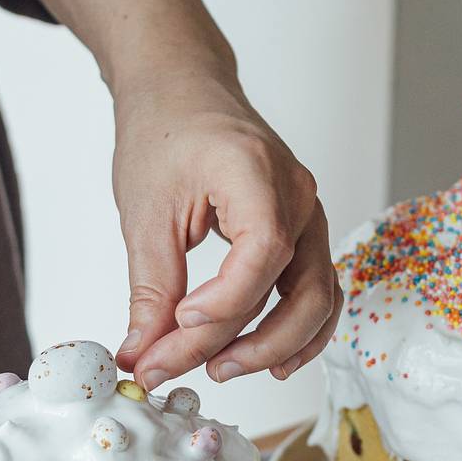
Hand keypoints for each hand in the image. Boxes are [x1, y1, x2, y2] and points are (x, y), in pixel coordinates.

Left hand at [112, 66, 341, 388]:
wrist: (181, 90)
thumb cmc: (163, 133)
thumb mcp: (144, 212)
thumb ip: (149, 290)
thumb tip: (142, 356)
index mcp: (256, 171)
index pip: (263, 253)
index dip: (225, 303)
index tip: (177, 327)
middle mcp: (297, 194)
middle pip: (304, 289)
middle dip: (251, 342)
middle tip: (191, 369)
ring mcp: (308, 214)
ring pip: (320, 298)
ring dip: (277, 345)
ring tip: (221, 370)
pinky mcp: (302, 232)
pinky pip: (316, 291)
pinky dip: (296, 330)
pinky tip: (266, 358)